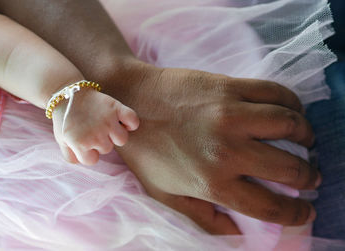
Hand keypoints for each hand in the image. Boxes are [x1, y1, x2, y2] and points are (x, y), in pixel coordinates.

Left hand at [52, 87, 138, 164]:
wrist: (67, 93)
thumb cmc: (65, 118)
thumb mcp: (61, 139)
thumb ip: (70, 156)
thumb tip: (82, 162)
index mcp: (80, 143)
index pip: (92, 160)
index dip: (88, 152)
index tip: (84, 142)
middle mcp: (95, 135)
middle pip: (107, 149)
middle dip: (100, 142)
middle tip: (92, 129)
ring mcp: (107, 121)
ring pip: (122, 140)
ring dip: (115, 135)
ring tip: (107, 126)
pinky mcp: (116, 108)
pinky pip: (133, 121)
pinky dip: (131, 123)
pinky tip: (122, 122)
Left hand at [111, 63, 319, 233]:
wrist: (130, 101)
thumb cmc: (145, 149)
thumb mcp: (166, 194)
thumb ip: (203, 218)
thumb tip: (237, 235)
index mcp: (212, 182)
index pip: (269, 207)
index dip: (296, 214)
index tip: (305, 210)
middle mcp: (227, 150)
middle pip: (289, 168)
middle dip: (309, 177)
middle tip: (311, 176)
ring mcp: (231, 115)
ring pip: (290, 125)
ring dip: (306, 135)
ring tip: (306, 140)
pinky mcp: (229, 87)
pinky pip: (276, 93)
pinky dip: (293, 103)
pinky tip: (291, 110)